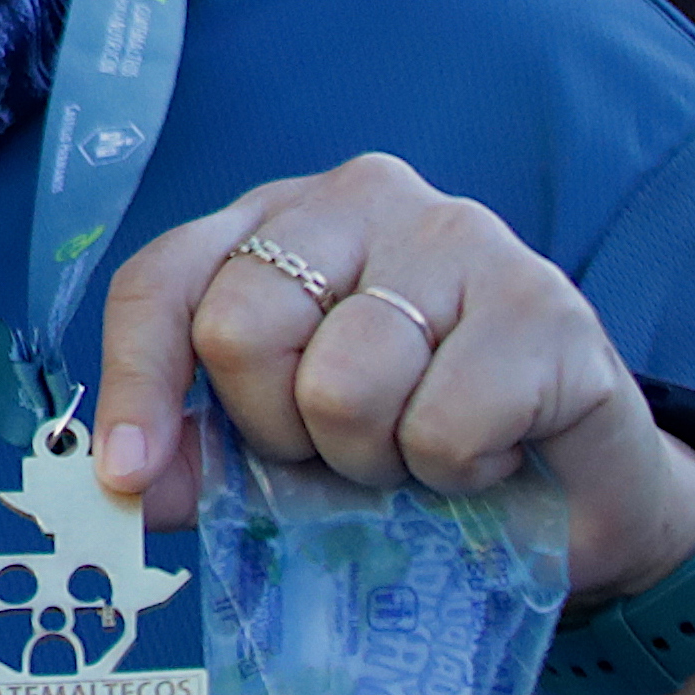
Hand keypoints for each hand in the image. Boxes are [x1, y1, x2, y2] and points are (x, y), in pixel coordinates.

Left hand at [97, 152, 694, 603]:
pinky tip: (494, 446)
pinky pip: (442, 426)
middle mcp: (362, 198)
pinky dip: (457, 470)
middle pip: (240, 331)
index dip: (135, 382)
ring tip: (423, 446)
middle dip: (281, 432)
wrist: (579, 496)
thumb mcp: (288, 453)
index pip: (162, 281)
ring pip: (341, 388)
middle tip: (347, 447)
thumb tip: (116, 484)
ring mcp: (460, 235)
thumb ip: (199, 456)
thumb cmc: (415, 450)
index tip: (129, 474)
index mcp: (278, 218)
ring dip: (376, 460)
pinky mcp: (544, 303)